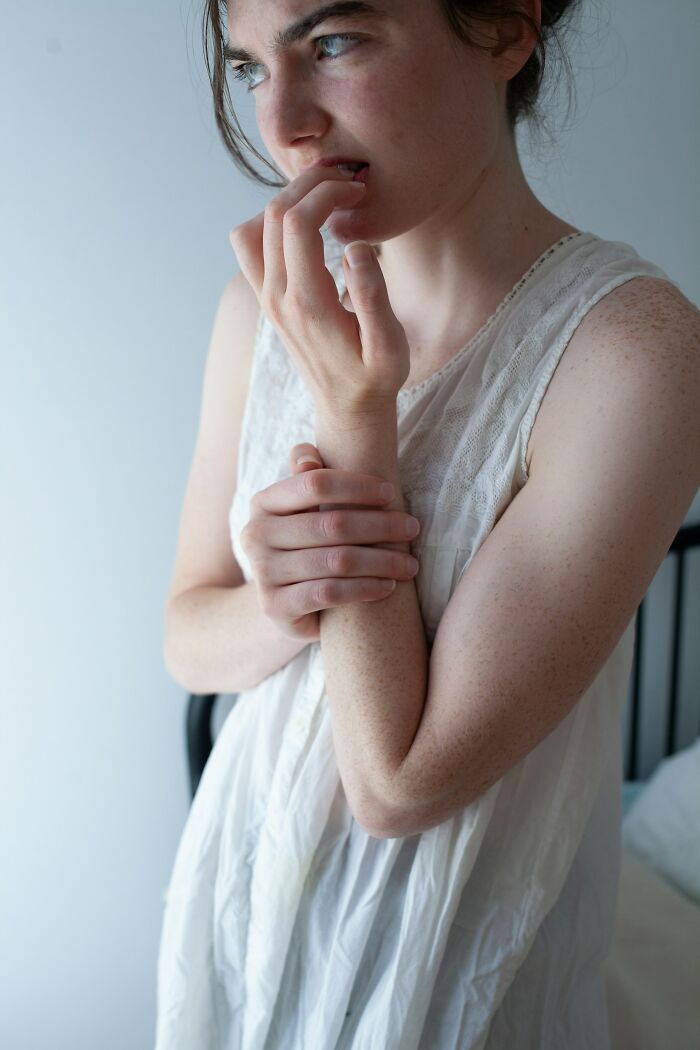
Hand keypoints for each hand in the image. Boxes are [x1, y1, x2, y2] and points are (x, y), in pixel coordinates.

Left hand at [229, 167, 410, 417]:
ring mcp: (266, 298)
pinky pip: (249, 247)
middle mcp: (277, 297)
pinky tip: (306, 226)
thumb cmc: (375, 376)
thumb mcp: (389, 345)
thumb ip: (373, 296)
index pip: (298, 223)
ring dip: (286, 201)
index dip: (326, 193)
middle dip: (308, 185)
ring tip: (324, 198)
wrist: (347, 407)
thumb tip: (354, 248)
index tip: (358, 190)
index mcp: (307, 303)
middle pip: (273, 215)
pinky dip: (270, 223)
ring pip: (253, 227)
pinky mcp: (266, 298)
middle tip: (346, 182)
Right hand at [240, 443, 420, 642]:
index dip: (357, 486)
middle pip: (332, 524)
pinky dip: (364, 588)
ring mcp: (263, 573)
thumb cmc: (305, 544)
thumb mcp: (303, 508)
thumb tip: (308, 459)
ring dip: (382, 561)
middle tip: (412, 529)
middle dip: (380, 526)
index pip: (315, 483)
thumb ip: (306, 475)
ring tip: (409, 564)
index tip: (390, 494)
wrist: (284, 604)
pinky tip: (388, 587)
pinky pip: (329, 593)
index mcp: (263, 502)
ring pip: (336, 561)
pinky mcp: (276, 606)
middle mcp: (255, 535)